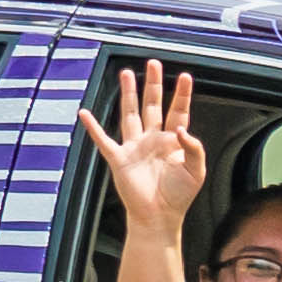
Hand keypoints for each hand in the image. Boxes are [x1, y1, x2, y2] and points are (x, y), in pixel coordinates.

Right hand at [82, 57, 208, 238]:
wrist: (159, 217)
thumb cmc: (179, 196)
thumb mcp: (196, 171)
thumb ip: (193, 148)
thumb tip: (181, 129)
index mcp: (172, 142)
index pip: (178, 112)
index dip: (182, 95)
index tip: (186, 77)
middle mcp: (152, 139)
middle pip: (152, 105)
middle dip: (153, 84)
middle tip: (153, 63)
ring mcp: (134, 147)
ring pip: (130, 115)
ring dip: (128, 94)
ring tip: (126, 73)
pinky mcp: (119, 159)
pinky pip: (103, 140)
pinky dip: (93, 127)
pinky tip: (85, 113)